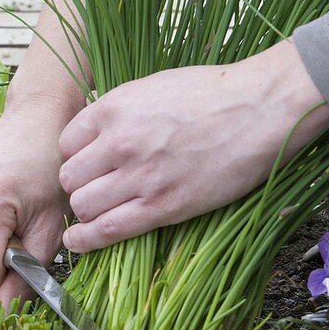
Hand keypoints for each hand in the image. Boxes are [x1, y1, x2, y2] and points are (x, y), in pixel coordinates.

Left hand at [57, 39, 328, 252]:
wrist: (263, 107)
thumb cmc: (214, 93)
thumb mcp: (152, 87)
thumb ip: (119, 111)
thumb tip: (96, 132)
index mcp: (114, 108)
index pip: (65, 144)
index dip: (74, 157)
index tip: (87, 165)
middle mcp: (119, 142)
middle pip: (69, 178)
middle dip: (78, 186)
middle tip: (94, 189)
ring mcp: (140, 175)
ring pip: (83, 205)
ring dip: (86, 211)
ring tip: (98, 211)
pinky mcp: (164, 205)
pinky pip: (107, 229)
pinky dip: (86, 239)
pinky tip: (79, 241)